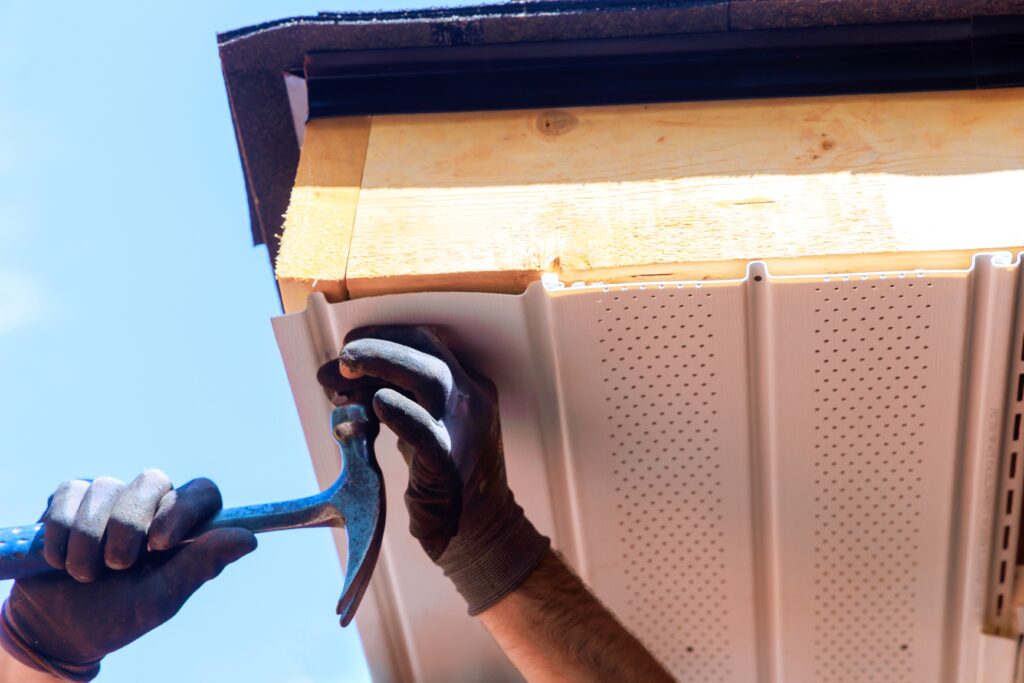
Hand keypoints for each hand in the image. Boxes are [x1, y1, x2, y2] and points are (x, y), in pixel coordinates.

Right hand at [0, 471, 255, 680]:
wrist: (59, 629)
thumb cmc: (120, 614)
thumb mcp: (161, 597)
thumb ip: (201, 564)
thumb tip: (250, 539)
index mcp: (185, 524)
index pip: (202, 491)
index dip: (183, 509)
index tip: (160, 542)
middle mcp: (152, 502)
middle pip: (153, 479)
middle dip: (130, 524)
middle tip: (119, 564)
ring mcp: (111, 495)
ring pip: (105, 487)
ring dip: (89, 539)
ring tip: (86, 574)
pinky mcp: (70, 497)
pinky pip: (69, 493)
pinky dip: (61, 532)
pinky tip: (59, 560)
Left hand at [339, 326, 548, 614]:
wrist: (480, 529)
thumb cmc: (445, 475)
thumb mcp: (421, 425)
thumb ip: (388, 396)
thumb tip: (336, 375)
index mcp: (470, 386)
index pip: (427, 343)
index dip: (385, 336)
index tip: (351, 345)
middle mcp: (473, 401)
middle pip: (428, 352)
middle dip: (379, 345)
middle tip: (344, 356)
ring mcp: (466, 431)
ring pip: (430, 377)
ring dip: (382, 363)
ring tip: (346, 367)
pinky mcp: (451, 465)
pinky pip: (425, 432)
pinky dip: (400, 413)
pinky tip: (377, 403)